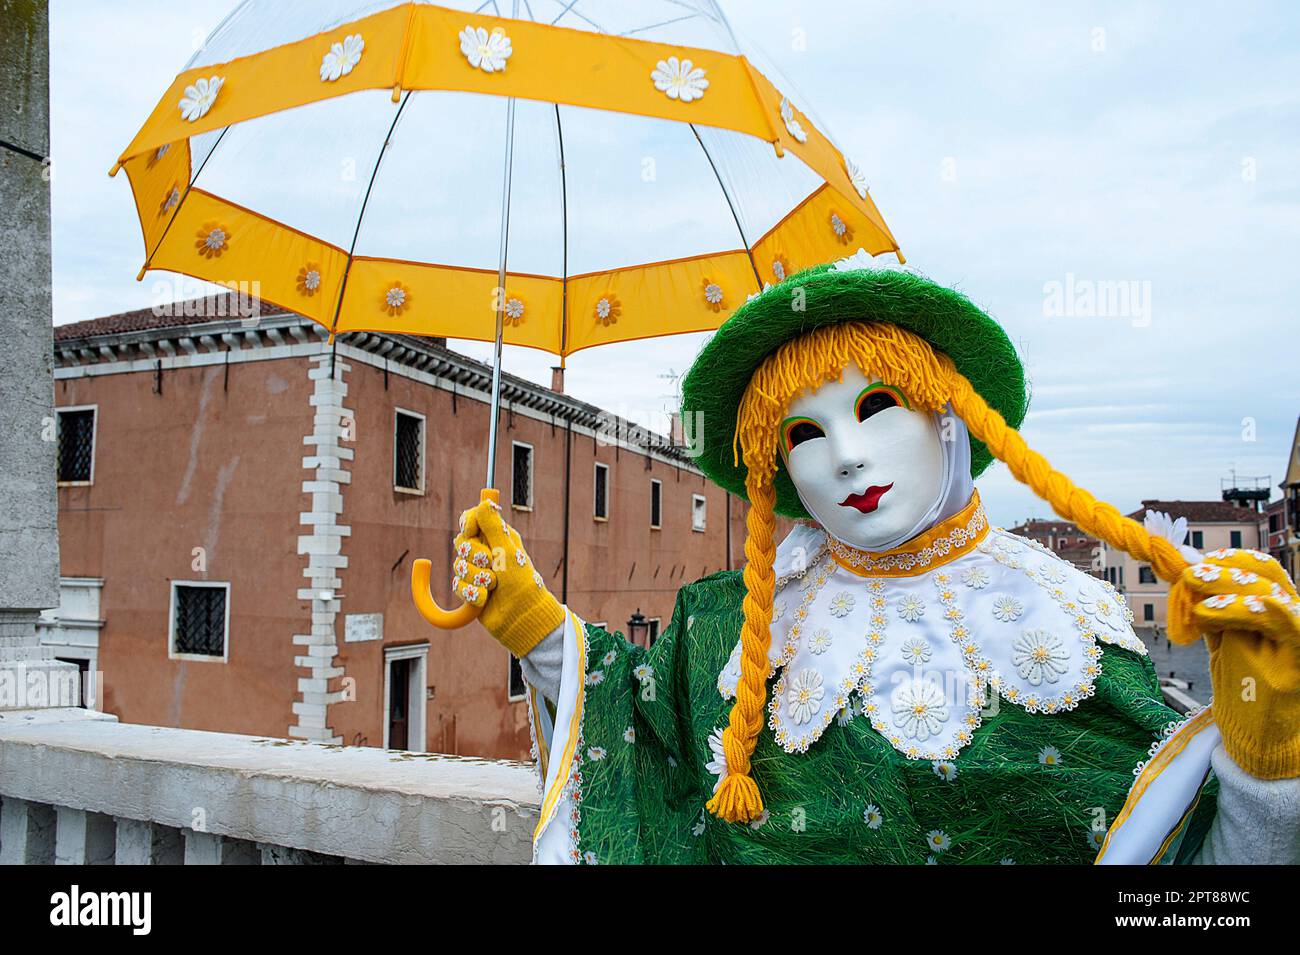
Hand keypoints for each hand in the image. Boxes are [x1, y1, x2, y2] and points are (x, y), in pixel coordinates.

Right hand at [451, 497, 563, 656]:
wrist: (522, 618)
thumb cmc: (522, 583)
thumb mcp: (507, 551)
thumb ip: (494, 526)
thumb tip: (486, 501)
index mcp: (498, 537)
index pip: (471, 520)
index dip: (467, 524)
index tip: (469, 531)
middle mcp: (487, 552)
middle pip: (461, 543)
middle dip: (474, 557)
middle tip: (492, 565)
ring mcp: (478, 571)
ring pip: (458, 566)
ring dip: (476, 578)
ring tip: (493, 586)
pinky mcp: (471, 590)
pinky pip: (458, 586)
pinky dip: (471, 593)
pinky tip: (485, 599)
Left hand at [1168, 548, 1299, 778]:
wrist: (1260, 737)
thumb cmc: (1241, 687)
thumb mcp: (1223, 641)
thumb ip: (1210, 611)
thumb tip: (1182, 571)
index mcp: (1278, 610)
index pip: (1263, 570)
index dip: (1232, 558)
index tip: (1195, 559)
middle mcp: (1294, 619)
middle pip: (1267, 578)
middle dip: (1224, 570)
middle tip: (1188, 573)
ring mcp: (1298, 641)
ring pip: (1271, 597)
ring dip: (1228, 588)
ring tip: (1194, 590)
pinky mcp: (1294, 666)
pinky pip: (1282, 625)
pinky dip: (1243, 611)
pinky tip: (1209, 613)